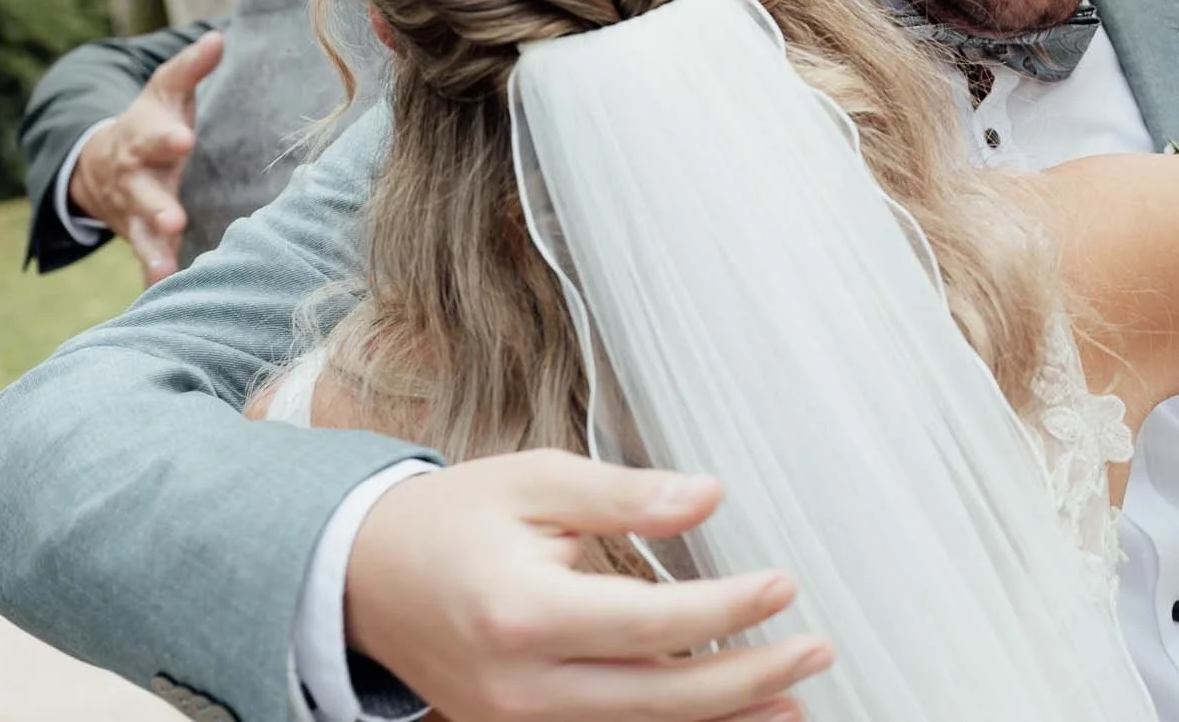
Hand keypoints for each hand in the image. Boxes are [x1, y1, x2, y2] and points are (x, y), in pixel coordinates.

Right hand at [69, 31, 224, 282]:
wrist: (100, 162)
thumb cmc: (150, 122)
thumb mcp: (165, 92)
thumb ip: (190, 68)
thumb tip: (218, 36)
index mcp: (144, 137)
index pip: (154, 135)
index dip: (167, 137)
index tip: (183, 138)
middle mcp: (134, 175)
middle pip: (142, 190)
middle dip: (156, 205)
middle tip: (173, 218)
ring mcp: (132, 208)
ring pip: (139, 230)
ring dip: (153, 247)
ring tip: (166, 268)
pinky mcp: (138, 234)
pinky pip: (145, 256)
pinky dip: (153, 272)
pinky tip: (163, 292)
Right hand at [348, 450, 832, 721]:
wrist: (363, 577)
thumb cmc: (452, 520)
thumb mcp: (537, 481)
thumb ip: (626, 496)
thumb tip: (708, 497)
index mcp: (524, 612)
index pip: (651, 623)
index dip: (727, 608)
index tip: (784, 586)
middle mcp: (520, 685)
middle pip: (657, 698)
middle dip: (746, 680)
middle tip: (814, 652)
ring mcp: (516, 720)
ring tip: (792, 702)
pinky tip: (723, 717)